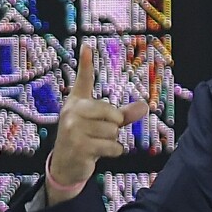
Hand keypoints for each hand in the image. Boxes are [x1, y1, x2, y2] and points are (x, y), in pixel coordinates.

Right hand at [47, 44, 148, 204]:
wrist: (66, 165)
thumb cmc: (86, 139)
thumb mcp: (103, 125)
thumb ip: (123, 114)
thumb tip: (145, 106)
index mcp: (77, 103)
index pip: (83, 80)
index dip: (85, 63)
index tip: (87, 45)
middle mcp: (72, 112)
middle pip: (112, 114)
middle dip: (114, 127)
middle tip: (99, 134)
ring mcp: (73, 129)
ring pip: (113, 131)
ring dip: (112, 141)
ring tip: (96, 143)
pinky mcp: (79, 146)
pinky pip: (112, 146)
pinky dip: (113, 151)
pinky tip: (99, 153)